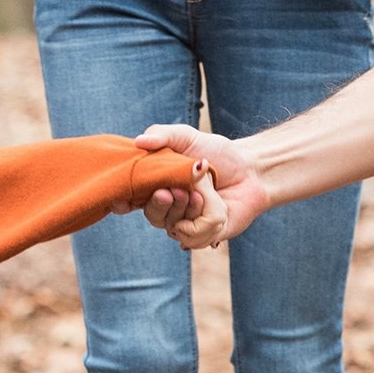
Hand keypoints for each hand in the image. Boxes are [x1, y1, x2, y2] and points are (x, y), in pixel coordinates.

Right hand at [135, 124, 267, 248]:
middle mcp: (168, 208)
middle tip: (171, 191)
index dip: (123, 201)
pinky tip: (214, 206)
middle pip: (151, 215)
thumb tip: (138, 142)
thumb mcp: (187, 137)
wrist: (250, 170)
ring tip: (200, 194)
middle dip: (159, 205)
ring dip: (186, 210)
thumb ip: (162, 135)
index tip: (123, 200)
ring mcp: (185, 223)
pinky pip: (193, 238)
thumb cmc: (217, 153)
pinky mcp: (203, 235)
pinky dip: (204, 222)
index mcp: (156, 185)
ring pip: (171, 228)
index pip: (129, 199)